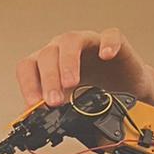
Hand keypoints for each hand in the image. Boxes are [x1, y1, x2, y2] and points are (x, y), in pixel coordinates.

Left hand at [17, 29, 153, 120]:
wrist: (126, 86)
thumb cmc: (93, 88)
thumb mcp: (68, 100)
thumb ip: (49, 106)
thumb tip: (30, 119)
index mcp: (47, 63)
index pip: (28, 67)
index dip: (28, 84)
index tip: (34, 104)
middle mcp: (62, 48)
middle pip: (48, 54)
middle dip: (49, 79)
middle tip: (54, 101)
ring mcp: (87, 41)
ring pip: (71, 41)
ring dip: (69, 62)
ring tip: (72, 84)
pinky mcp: (113, 40)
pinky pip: (110, 35)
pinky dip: (108, 44)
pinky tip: (107, 56)